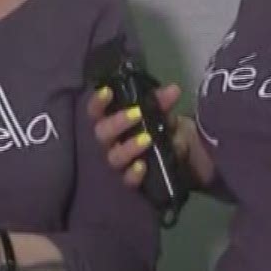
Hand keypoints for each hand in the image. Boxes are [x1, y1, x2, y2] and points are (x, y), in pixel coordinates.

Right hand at [86, 83, 211, 188]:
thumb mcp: (161, 112)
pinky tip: (143, 166)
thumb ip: (162, 102)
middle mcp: (110, 142)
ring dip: (129, 147)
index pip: (95, 110)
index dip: (98, 102)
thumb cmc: (157, 126)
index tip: (108, 91)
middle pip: (102, 133)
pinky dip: (134, 173)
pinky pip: (128, 180)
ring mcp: (120, 162)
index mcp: (110, 121)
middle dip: (117, 122)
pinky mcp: (131, 180)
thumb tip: (173, 90)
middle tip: (137, 113)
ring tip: (147, 139)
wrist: (175, 154)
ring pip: (114, 157)